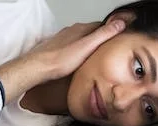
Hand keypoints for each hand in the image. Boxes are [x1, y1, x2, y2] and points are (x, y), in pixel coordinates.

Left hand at [0, 20, 125, 103]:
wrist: (38, 68)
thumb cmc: (60, 61)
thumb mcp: (87, 47)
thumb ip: (103, 35)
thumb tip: (119, 24)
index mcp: (80, 29)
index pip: (100, 25)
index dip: (110, 31)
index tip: (117, 37)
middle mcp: (70, 31)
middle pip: (90, 32)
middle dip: (99, 38)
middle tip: (108, 47)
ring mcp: (63, 39)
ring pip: (79, 39)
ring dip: (87, 45)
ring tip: (95, 54)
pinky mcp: (56, 49)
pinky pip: (71, 47)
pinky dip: (77, 51)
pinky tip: (78, 59)